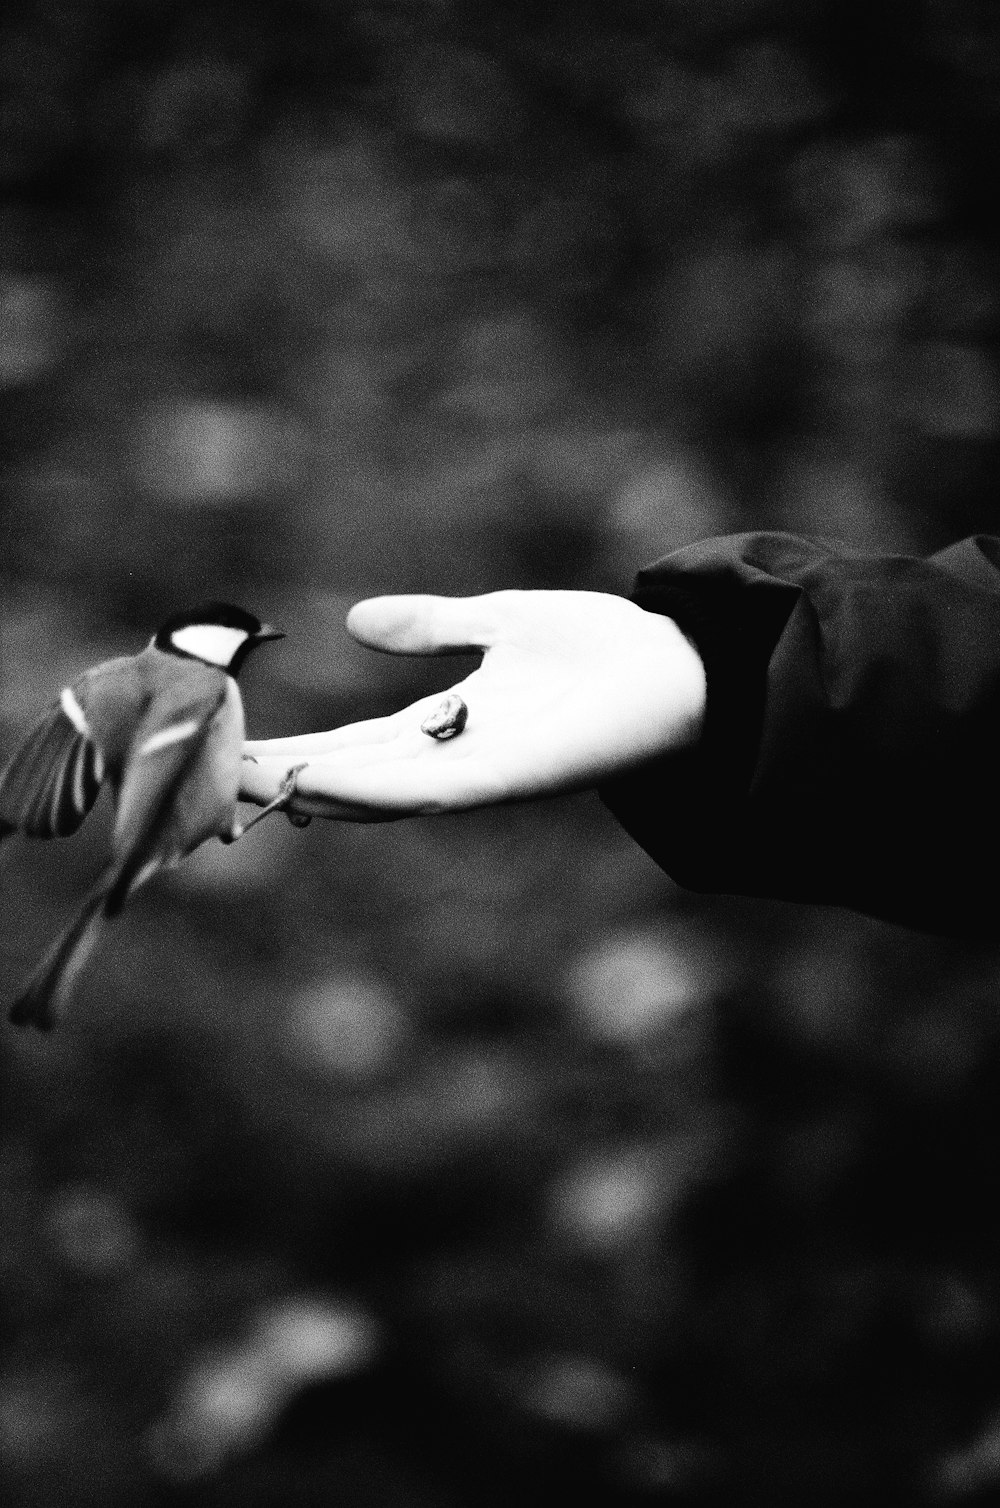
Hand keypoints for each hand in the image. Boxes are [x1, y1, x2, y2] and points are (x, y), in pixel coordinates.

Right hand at [240, 590, 705, 821]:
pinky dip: (372, 790)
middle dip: (282, 779)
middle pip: (353, 776)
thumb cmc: (602, 646)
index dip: (291, 747)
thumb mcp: (499, 621)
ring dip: (308, 790)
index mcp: (448, 726)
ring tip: (240, 784)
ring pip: (379, 794)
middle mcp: (457, 759)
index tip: (229, 744)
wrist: (682, 665)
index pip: (352, 744)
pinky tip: (317, 785)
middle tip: (207, 776)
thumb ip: (433, 625)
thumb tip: (355, 622)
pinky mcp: (515, 777)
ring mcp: (483, 773)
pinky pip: (432, 791)